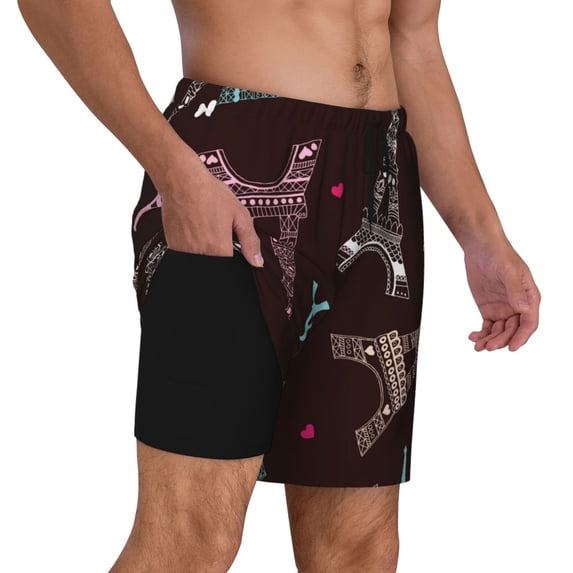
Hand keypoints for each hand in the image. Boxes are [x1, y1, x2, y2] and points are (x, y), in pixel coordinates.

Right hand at [154, 150, 263, 265]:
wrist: (182, 180)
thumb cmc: (211, 194)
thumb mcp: (240, 214)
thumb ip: (250, 241)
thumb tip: (257, 262)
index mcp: (219, 248)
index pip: (230, 269)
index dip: (233, 259)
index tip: (231, 248)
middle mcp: (199, 253)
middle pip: (213, 266)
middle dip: (218, 255)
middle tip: (216, 233)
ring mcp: (183, 251)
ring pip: (199, 262)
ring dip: (205, 252)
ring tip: (204, 230)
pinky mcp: (172, 246)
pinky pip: (185, 256)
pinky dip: (192, 248)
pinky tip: (194, 230)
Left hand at [464, 239, 539, 350]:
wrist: (481, 248)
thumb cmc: (500, 255)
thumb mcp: (508, 271)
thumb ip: (515, 291)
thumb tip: (523, 308)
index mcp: (530, 298)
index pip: (529, 323)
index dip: (522, 337)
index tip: (512, 348)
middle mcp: (518, 306)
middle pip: (512, 330)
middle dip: (501, 340)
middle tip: (488, 347)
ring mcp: (503, 308)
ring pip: (499, 331)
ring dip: (490, 340)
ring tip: (478, 346)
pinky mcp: (488, 308)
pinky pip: (487, 326)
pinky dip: (482, 334)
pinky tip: (473, 338)